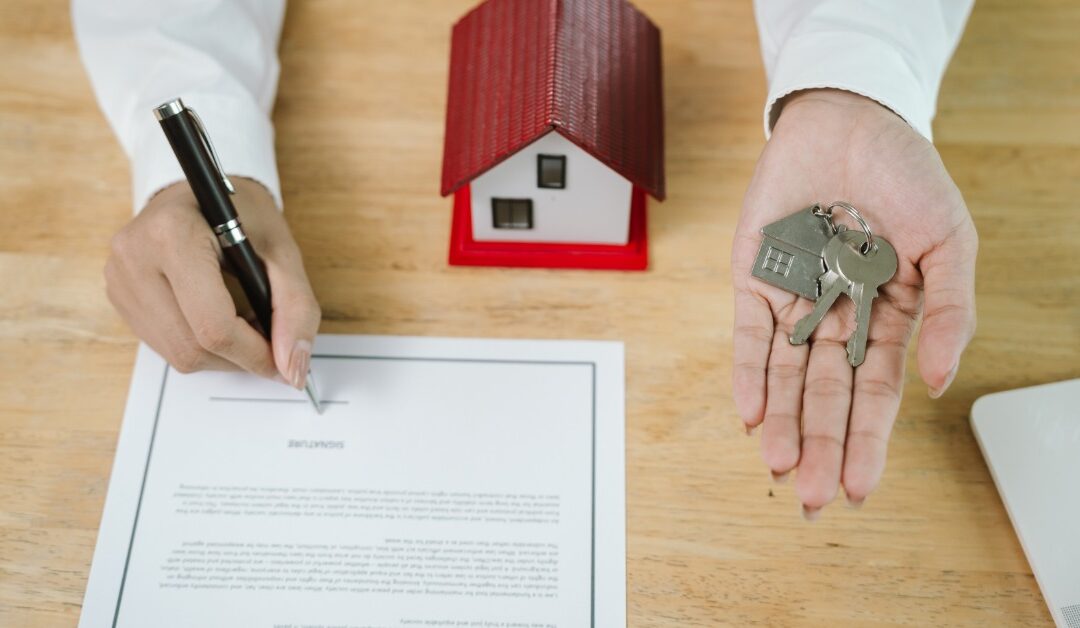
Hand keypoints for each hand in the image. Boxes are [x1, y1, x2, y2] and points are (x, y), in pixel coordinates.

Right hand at [105, 177, 320, 387]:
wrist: (204, 192)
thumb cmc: (244, 214)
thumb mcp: (282, 251)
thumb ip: (295, 308)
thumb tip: (292, 368)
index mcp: (173, 234)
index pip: (213, 324)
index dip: (254, 353)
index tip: (281, 360)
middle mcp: (134, 255)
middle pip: (193, 347)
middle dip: (239, 357)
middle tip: (268, 343)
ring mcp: (119, 277)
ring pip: (177, 353)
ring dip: (220, 355)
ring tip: (244, 325)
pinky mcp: (118, 294)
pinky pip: (163, 344)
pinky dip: (199, 345)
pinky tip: (216, 319)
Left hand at [731, 89, 976, 517]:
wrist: (849, 118)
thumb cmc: (907, 175)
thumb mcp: (949, 241)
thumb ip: (948, 311)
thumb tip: (937, 384)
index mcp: (890, 318)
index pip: (876, 393)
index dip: (868, 441)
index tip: (859, 489)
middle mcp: (838, 319)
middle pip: (827, 395)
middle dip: (821, 446)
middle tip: (814, 499)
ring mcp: (793, 301)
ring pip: (785, 375)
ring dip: (782, 422)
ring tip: (780, 467)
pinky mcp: (753, 279)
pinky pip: (748, 335)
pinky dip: (748, 373)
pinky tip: (751, 415)